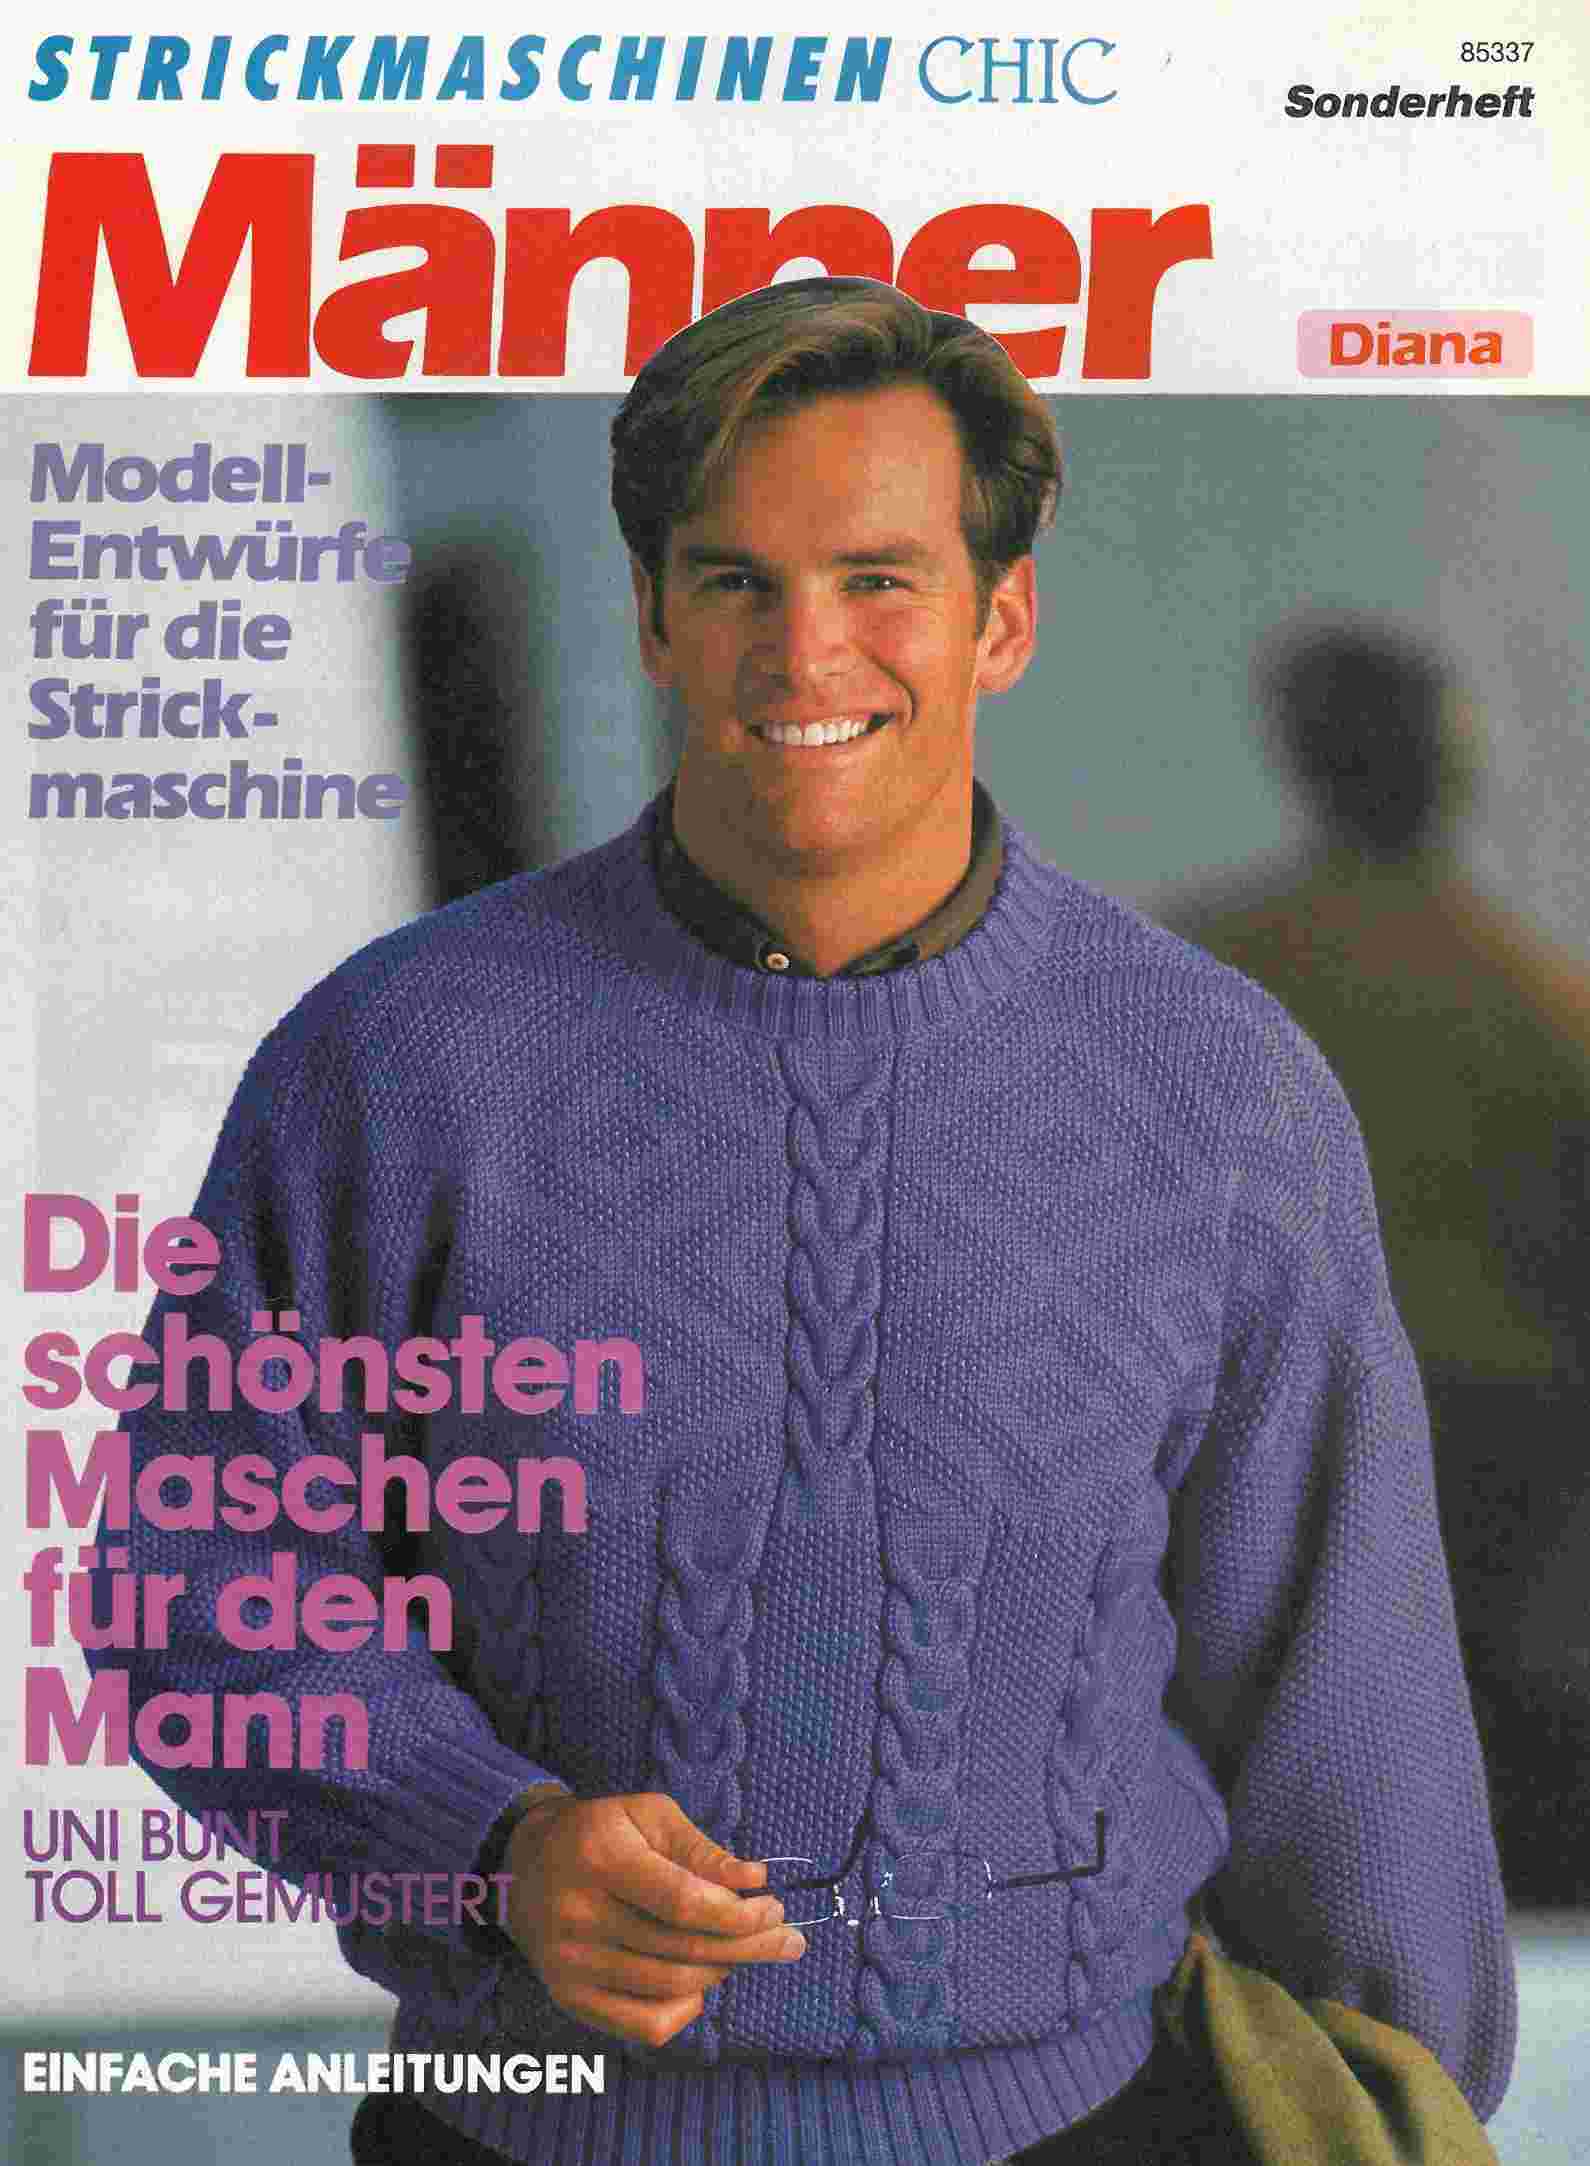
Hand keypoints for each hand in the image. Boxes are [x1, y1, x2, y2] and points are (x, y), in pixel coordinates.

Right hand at [502, 1788, 806, 2044]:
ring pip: (670, 1988)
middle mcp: (580, 1916)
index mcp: (601, 1858)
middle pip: (683, 1948)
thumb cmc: (598, 1832)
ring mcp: (572, 1964)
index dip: (737, 1913)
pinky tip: (701, 1986)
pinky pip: (643, 2026)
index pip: (682, 1902)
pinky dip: (685, 2012)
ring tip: (742, 1950)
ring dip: (721, 1971)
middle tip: (787, 1939)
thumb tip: (755, 1879)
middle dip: (748, 1945)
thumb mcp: (647, 1815)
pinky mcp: (569, 1998)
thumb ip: (701, 1848)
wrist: (523, 1864)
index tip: (774, 1907)